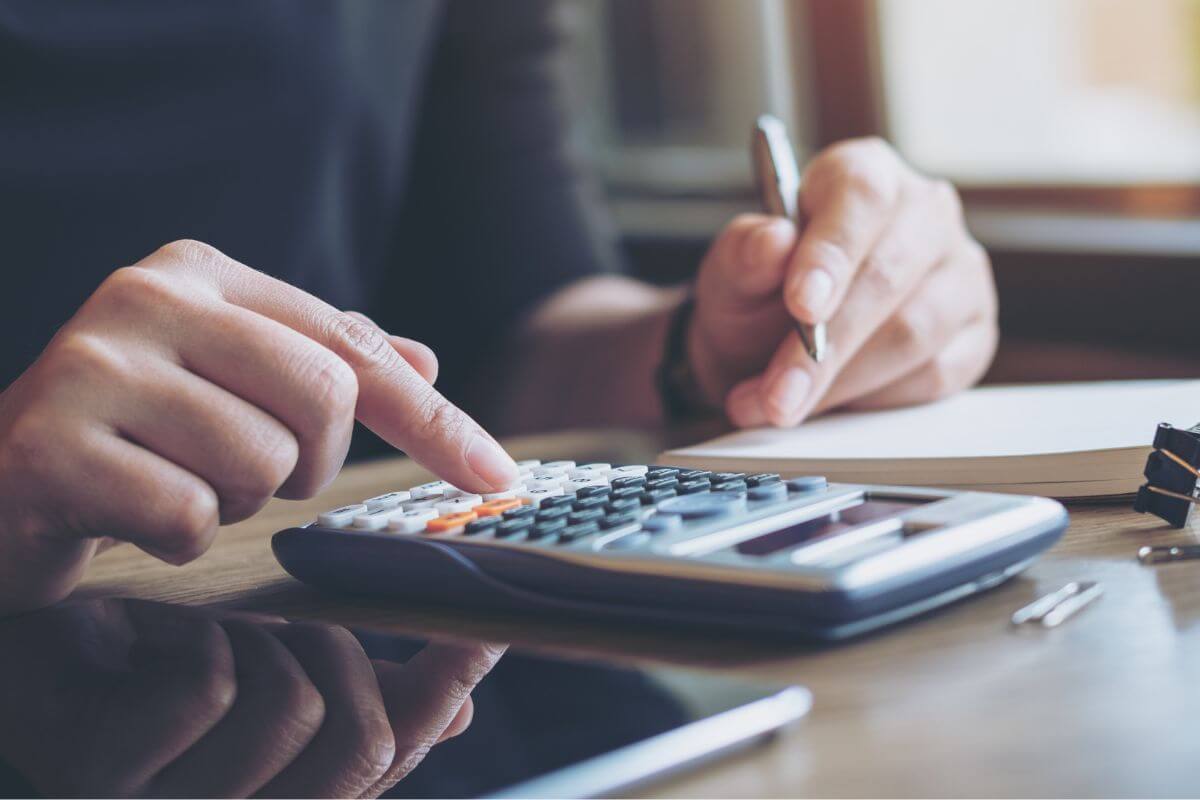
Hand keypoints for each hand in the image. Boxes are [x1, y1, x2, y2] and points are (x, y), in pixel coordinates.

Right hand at [0, 240, 519, 613]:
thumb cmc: (131, 439)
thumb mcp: (229, 386)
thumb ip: (322, 364)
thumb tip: (427, 358)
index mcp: (200, 272)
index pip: (355, 346)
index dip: (435, 419)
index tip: (498, 475)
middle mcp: (144, 296)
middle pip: (322, 395)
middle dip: (308, 462)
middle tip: (253, 475)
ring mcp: (91, 365)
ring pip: (259, 462)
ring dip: (235, 502)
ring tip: (176, 485)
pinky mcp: (50, 445)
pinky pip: (188, 517)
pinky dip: (179, 539)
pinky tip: (132, 518)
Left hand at [0, 599, 503, 797]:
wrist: (28, 640)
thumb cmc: (154, 659)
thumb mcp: (274, 665)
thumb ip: (364, 689)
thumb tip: (457, 713)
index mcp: (284, 792)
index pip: (397, 751)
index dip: (446, 689)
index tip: (481, 624)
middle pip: (361, 742)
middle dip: (345, 654)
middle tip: (306, 613)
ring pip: (292, 708)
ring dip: (262, 640)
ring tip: (219, 628)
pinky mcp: (101, 774)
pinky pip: (208, 688)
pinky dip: (197, 637)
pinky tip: (161, 633)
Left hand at [687, 137, 997, 426]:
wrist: (767, 350)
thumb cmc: (756, 298)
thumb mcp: (731, 275)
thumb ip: (743, 256)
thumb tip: (772, 241)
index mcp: (865, 176)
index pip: (862, 198)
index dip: (832, 253)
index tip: (801, 305)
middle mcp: (926, 215)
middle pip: (889, 276)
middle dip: (823, 347)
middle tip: (776, 395)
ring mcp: (960, 275)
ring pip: (914, 334)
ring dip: (840, 383)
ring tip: (782, 406)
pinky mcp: (973, 338)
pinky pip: (933, 377)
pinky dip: (871, 401)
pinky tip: (828, 405)